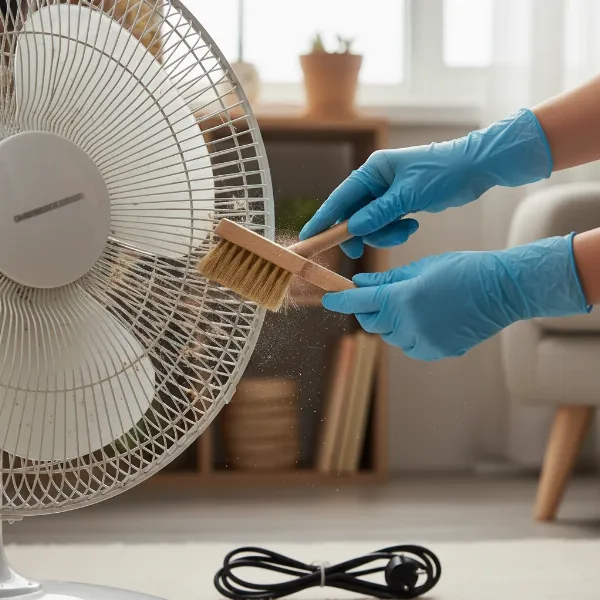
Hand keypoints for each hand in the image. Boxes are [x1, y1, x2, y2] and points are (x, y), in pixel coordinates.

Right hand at [299, 108, 552, 257]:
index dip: (323, 218)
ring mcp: (388, 193)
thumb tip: (353, 229)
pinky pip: (386, 224)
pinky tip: (413, 224)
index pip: (340, 198)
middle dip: (361, 233)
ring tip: (406, 230)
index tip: (309, 237)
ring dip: (384, 234)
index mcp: (372, 170)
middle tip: (360, 252)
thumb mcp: (408, 195)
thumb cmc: (442, 172)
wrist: (474, 168)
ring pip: (371, 224)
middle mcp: (376, 181)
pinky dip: (396, 230)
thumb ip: (379, 213)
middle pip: (353, 215)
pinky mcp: (400, 203)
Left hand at [322, 235, 588, 360]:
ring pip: (390, 335)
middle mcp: (410, 325)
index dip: (340, 299)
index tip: (329, 297)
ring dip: (389, 321)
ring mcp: (424, 342)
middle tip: (375, 294)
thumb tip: (360, 284)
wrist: (504, 289)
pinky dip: (408, 333)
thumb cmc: (463, 269)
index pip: (358, 302)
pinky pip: (410, 345)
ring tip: (410, 303)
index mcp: (403, 300)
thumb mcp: (420, 268)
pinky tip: (425, 317)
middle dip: (368, 309)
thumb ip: (386, 280)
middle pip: (371, 322)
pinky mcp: (437, 352)